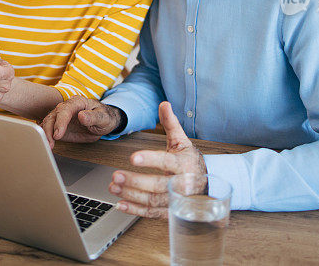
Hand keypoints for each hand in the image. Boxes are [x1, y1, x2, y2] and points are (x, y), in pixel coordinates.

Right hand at [40, 96, 123, 148]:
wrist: (102, 122)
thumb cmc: (104, 117)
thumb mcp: (103, 117)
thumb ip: (93, 117)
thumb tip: (82, 116)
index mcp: (78, 102)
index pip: (65, 110)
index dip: (60, 122)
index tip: (57, 134)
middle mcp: (67, 108)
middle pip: (53, 116)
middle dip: (49, 130)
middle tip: (50, 143)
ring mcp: (61, 117)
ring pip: (48, 123)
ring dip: (46, 134)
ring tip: (48, 146)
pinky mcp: (59, 126)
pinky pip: (49, 129)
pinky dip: (45, 137)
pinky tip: (46, 145)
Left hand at [108, 101, 206, 218]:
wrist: (205, 183)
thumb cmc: (189, 160)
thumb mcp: (182, 141)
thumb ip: (170, 123)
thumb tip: (164, 103)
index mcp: (184, 164)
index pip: (167, 162)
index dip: (150, 160)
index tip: (133, 157)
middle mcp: (182, 185)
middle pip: (157, 185)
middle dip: (135, 181)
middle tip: (115, 175)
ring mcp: (176, 201)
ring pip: (152, 201)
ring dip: (131, 195)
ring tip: (113, 186)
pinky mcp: (170, 212)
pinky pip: (152, 214)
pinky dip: (135, 210)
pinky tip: (120, 203)